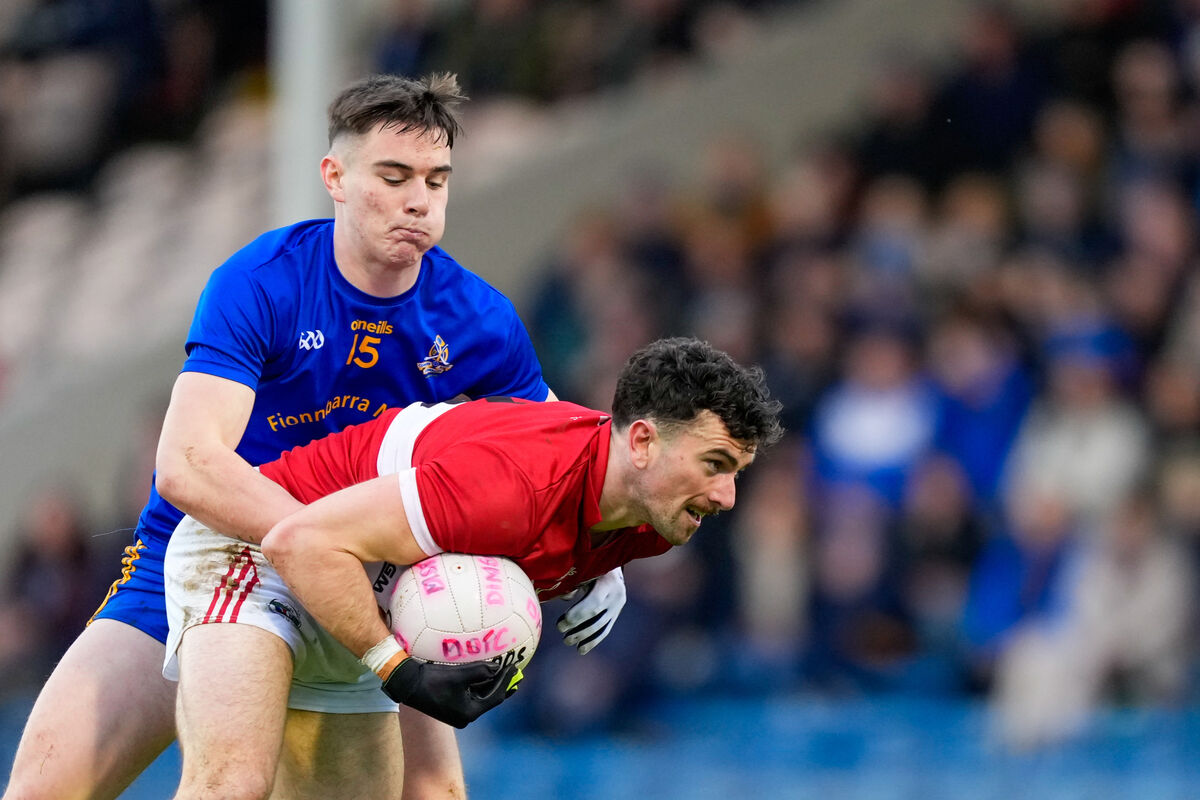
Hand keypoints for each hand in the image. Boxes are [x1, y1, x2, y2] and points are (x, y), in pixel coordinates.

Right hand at [381, 656, 520, 727]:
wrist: (407, 684)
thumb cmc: (432, 681)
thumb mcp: (459, 675)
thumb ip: (481, 671)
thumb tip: (497, 667)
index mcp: (469, 713)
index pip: (495, 697)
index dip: (506, 681)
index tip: (515, 668)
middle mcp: (465, 716)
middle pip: (490, 699)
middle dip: (502, 684)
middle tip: (515, 671)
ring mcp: (458, 712)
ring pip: (481, 696)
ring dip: (491, 683)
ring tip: (504, 671)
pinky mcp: (452, 705)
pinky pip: (472, 694)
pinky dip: (480, 684)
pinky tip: (486, 674)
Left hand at [557, 567, 625, 654]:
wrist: (612, 564)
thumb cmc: (591, 565)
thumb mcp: (584, 570)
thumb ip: (574, 583)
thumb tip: (565, 598)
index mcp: (608, 581)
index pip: (594, 603)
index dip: (578, 614)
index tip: (562, 622)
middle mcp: (617, 594)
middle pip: (596, 616)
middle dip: (578, 627)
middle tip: (561, 632)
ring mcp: (618, 606)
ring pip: (601, 626)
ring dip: (583, 637)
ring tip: (567, 641)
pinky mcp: (616, 614)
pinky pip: (605, 630)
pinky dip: (593, 641)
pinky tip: (581, 649)